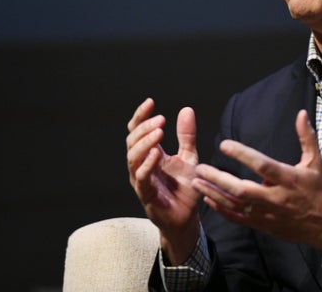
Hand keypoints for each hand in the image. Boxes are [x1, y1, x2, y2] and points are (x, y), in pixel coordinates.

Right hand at [126, 98, 201, 263]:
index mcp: (150, 154)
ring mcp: (142, 180)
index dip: (141, 116)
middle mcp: (142, 165)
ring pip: (133, 158)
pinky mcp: (146, 195)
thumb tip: (186, 109)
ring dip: (145, 143)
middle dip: (144, 128)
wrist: (188, 218)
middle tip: (161, 119)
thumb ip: (186, 136)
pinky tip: (156, 154)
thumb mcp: (190, 157)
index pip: (138, 131)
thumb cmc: (185, 189)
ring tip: (159, 132)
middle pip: (132, 141)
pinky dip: (147, 164)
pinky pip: (142, 178)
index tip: (150, 102)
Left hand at [192, 110, 321, 254]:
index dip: (243, 155)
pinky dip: (221, 209)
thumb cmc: (318, 190)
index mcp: (288, 179)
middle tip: (201, 167)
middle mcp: (275, 197)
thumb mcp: (315, 162)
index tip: (224, 144)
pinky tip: (208, 197)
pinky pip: (238, 218)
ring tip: (197, 181)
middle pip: (243, 190)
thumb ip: (306, 137)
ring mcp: (267, 213)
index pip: (262, 165)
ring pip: (236, 205)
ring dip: (214, 193)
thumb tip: (301, 114)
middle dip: (219, 179)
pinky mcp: (262, 224)